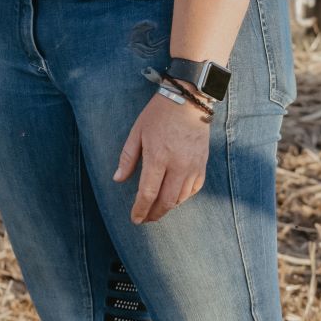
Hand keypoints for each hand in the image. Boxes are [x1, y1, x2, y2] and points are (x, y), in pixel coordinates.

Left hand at [112, 90, 209, 223]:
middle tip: (145, 219)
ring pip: (180, 198)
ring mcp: (192, 166)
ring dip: (167, 207)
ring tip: (156, 209)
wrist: (188, 101)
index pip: (148, 193)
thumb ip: (128, 157)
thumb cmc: (158, 114)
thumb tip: (118, 179)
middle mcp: (177, 166)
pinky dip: (183, 197)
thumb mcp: (137, 131)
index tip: (135, 219)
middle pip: (166, 202)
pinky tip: (174, 197)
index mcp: (158, 157)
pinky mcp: (202, 164)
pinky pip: (194, 189)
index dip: (140, 210)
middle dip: (154, 214)